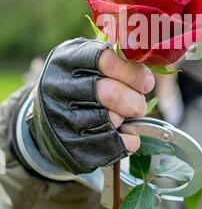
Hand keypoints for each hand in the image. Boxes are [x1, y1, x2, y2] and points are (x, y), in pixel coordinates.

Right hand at [27, 38, 154, 173]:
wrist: (47, 120)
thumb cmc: (77, 84)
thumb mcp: (87, 62)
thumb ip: (115, 60)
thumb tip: (147, 72)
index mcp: (66, 60)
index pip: (106, 61)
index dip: (133, 73)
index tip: (147, 83)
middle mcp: (59, 89)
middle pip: (110, 93)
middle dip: (134, 101)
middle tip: (138, 105)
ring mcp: (61, 120)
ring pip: (111, 120)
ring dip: (128, 121)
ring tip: (125, 117)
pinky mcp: (70, 148)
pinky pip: (112, 145)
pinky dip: (129, 141)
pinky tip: (126, 135)